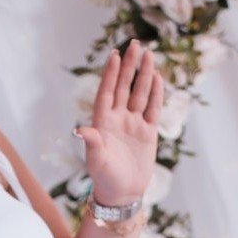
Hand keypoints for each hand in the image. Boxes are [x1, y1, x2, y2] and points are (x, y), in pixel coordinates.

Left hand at [76, 41, 163, 205]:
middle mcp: (118, 119)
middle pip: (125, 87)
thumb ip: (92, 143)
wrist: (123, 194)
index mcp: (103, 123)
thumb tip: (80, 129)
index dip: (110, 74)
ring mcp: (134, 124)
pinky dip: (155, 94)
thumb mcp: (96, 161)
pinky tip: (158, 78)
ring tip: (149, 55)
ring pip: (140, 94)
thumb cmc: (105, 178)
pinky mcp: (148, 132)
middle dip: (129, 66)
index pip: (107, 92)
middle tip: (135, 44)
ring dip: (144, 75)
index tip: (114, 55)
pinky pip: (152, 109)